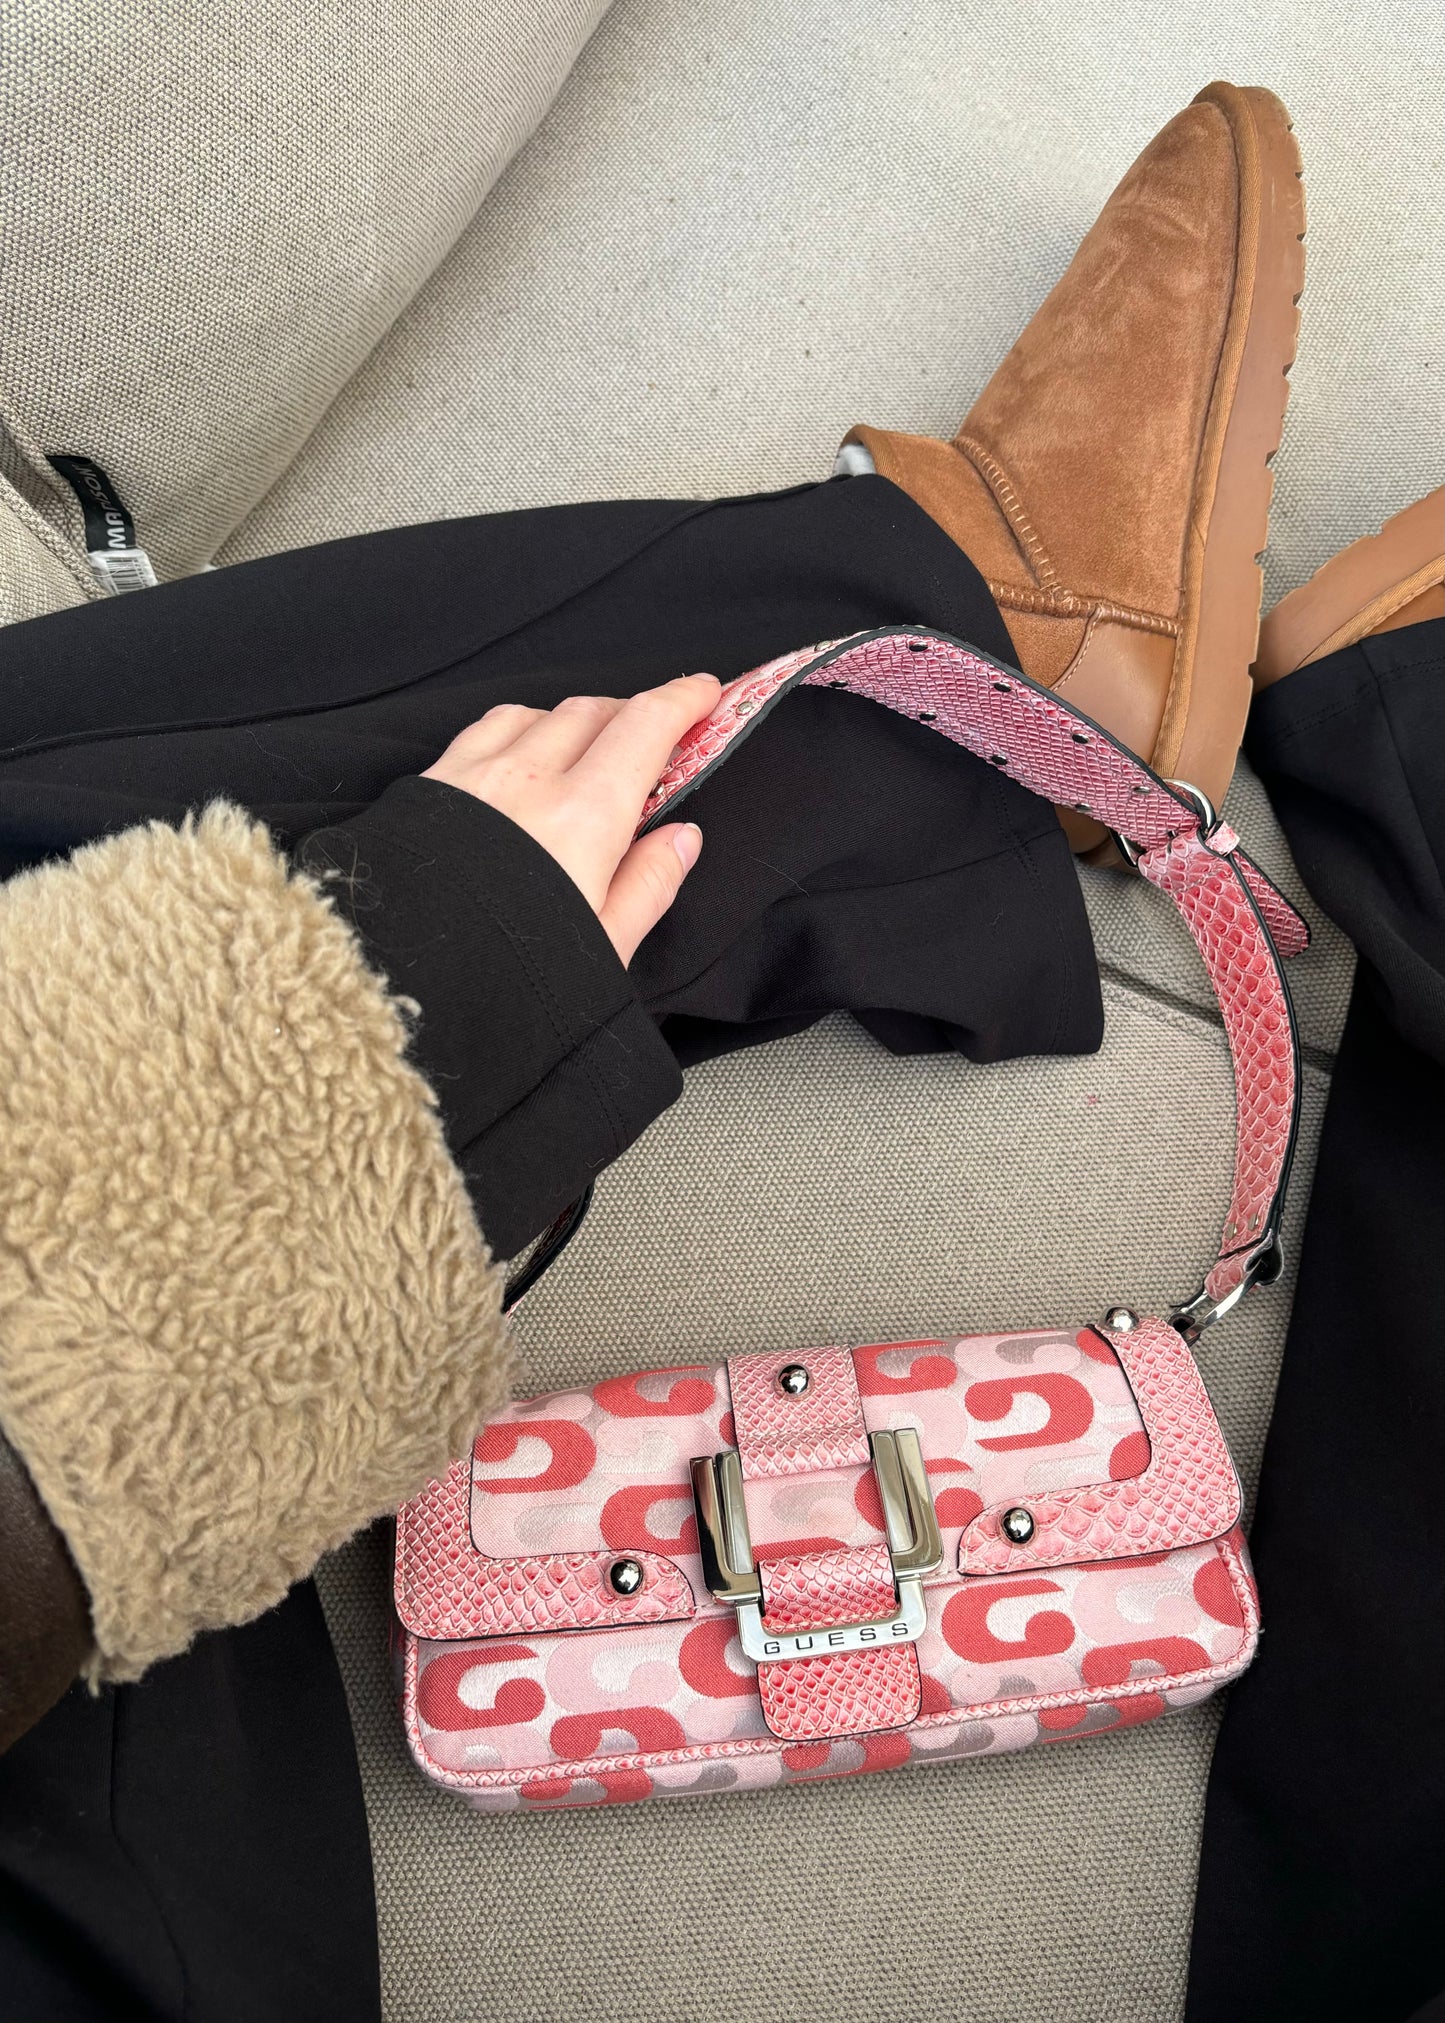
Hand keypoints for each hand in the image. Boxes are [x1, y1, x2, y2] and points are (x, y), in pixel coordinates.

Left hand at [422, 673, 720, 964]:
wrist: (400, 979)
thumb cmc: (502, 977)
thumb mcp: (603, 948)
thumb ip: (649, 885)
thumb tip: (682, 837)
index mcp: (586, 817)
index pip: (646, 727)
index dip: (683, 701)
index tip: (706, 692)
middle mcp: (530, 779)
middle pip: (595, 712)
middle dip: (632, 715)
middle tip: (654, 742)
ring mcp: (475, 775)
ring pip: (539, 714)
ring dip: (573, 722)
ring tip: (588, 754)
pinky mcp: (432, 786)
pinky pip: (485, 729)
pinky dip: (518, 729)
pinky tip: (521, 756)